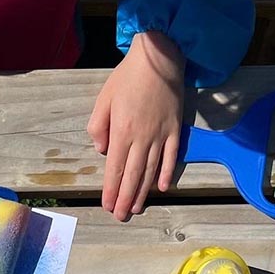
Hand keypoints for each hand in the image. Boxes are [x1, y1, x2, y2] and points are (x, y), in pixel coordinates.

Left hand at [87, 30, 183, 220]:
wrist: (159, 57)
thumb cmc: (127, 77)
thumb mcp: (104, 99)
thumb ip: (98, 127)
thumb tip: (103, 152)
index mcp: (122, 131)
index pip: (114, 168)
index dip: (111, 190)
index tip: (108, 205)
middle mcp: (142, 137)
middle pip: (132, 175)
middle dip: (126, 198)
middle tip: (121, 216)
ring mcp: (161, 134)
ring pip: (151, 170)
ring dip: (143, 192)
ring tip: (137, 208)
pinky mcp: (175, 129)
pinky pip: (172, 156)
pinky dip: (167, 173)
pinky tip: (161, 188)